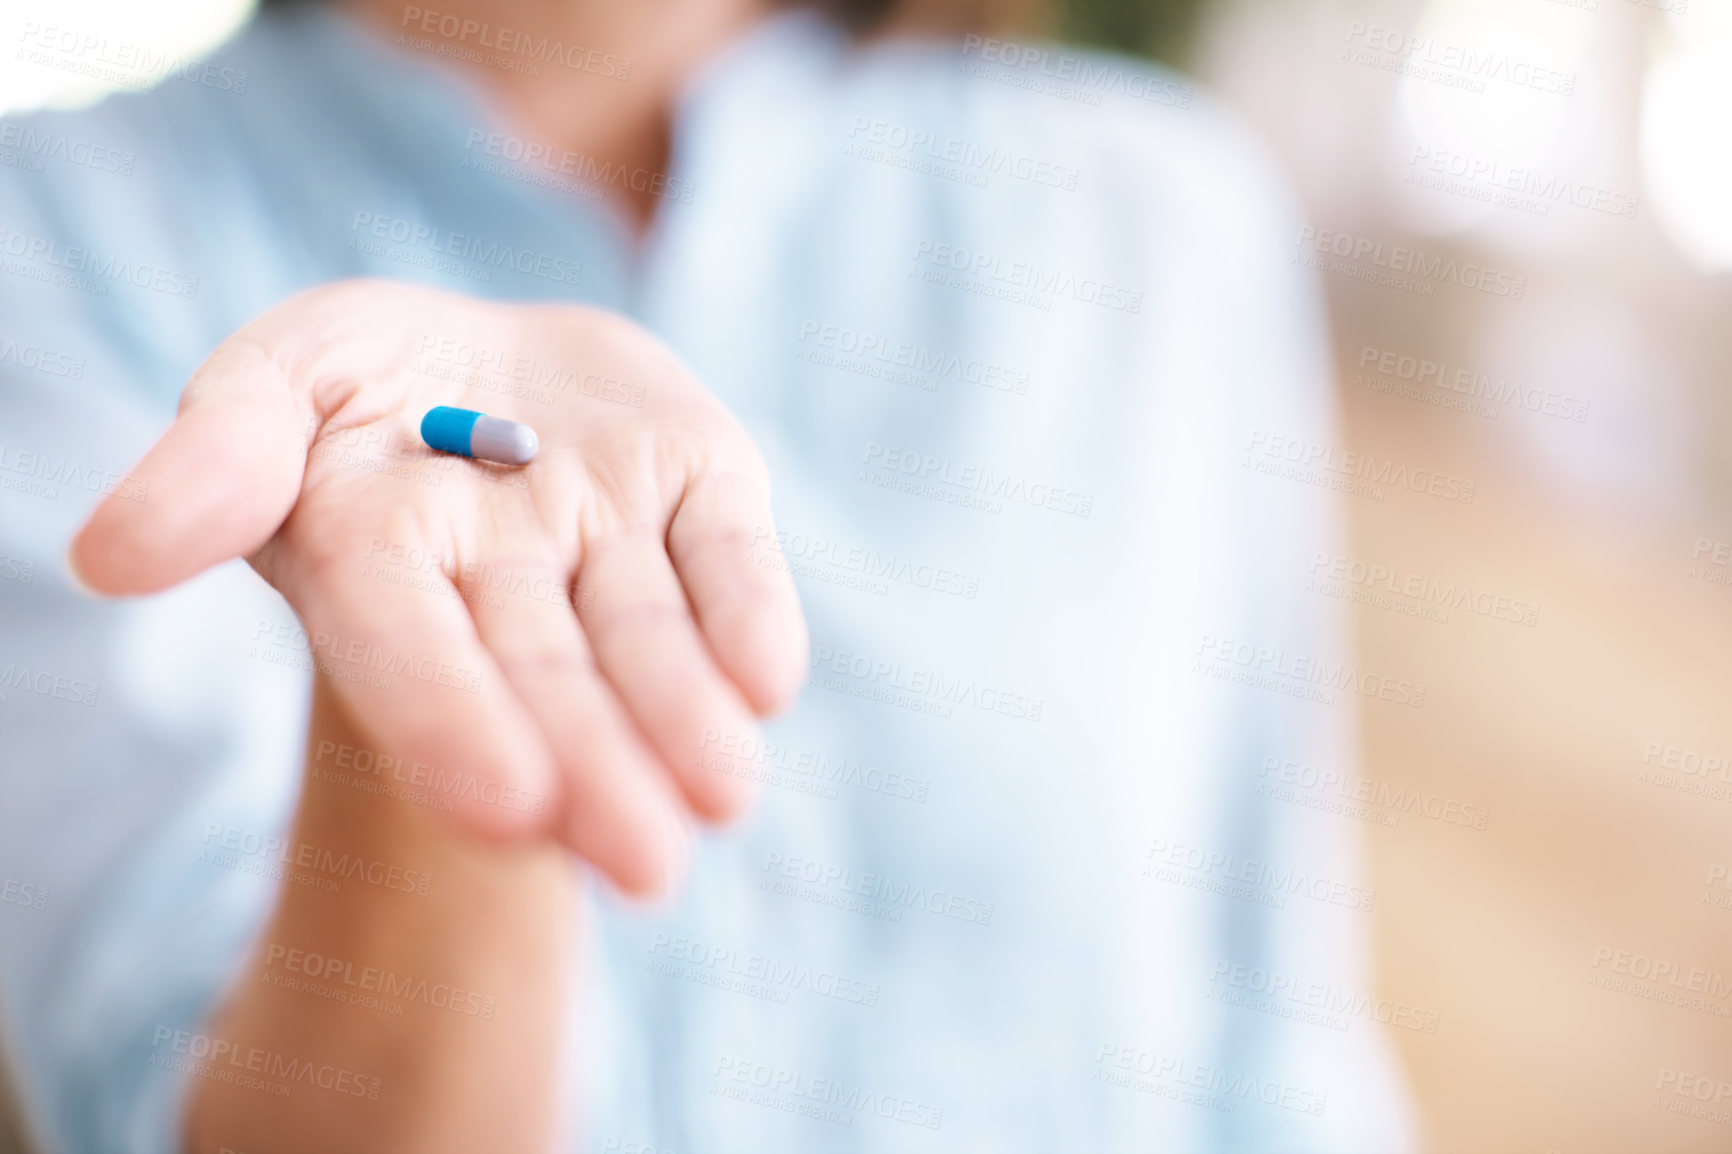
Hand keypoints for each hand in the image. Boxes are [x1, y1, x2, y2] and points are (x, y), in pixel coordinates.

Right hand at [71, 279, 807, 896]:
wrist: (491, 354)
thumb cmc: (363, 380)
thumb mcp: (272, 384)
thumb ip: (213, 464)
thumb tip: (108, 559)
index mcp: (382, 560)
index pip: (406, 647)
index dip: (447, 717)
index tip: (503, 805)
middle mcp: (507, 574)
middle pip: (546, 675)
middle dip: (594, 764)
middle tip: (647, 867)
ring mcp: (615, 538)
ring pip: (648, 637)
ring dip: (684, 715)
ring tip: (723, 796)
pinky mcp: (706, 490)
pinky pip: (731, 556)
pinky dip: (749, 612)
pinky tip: (768, 682)